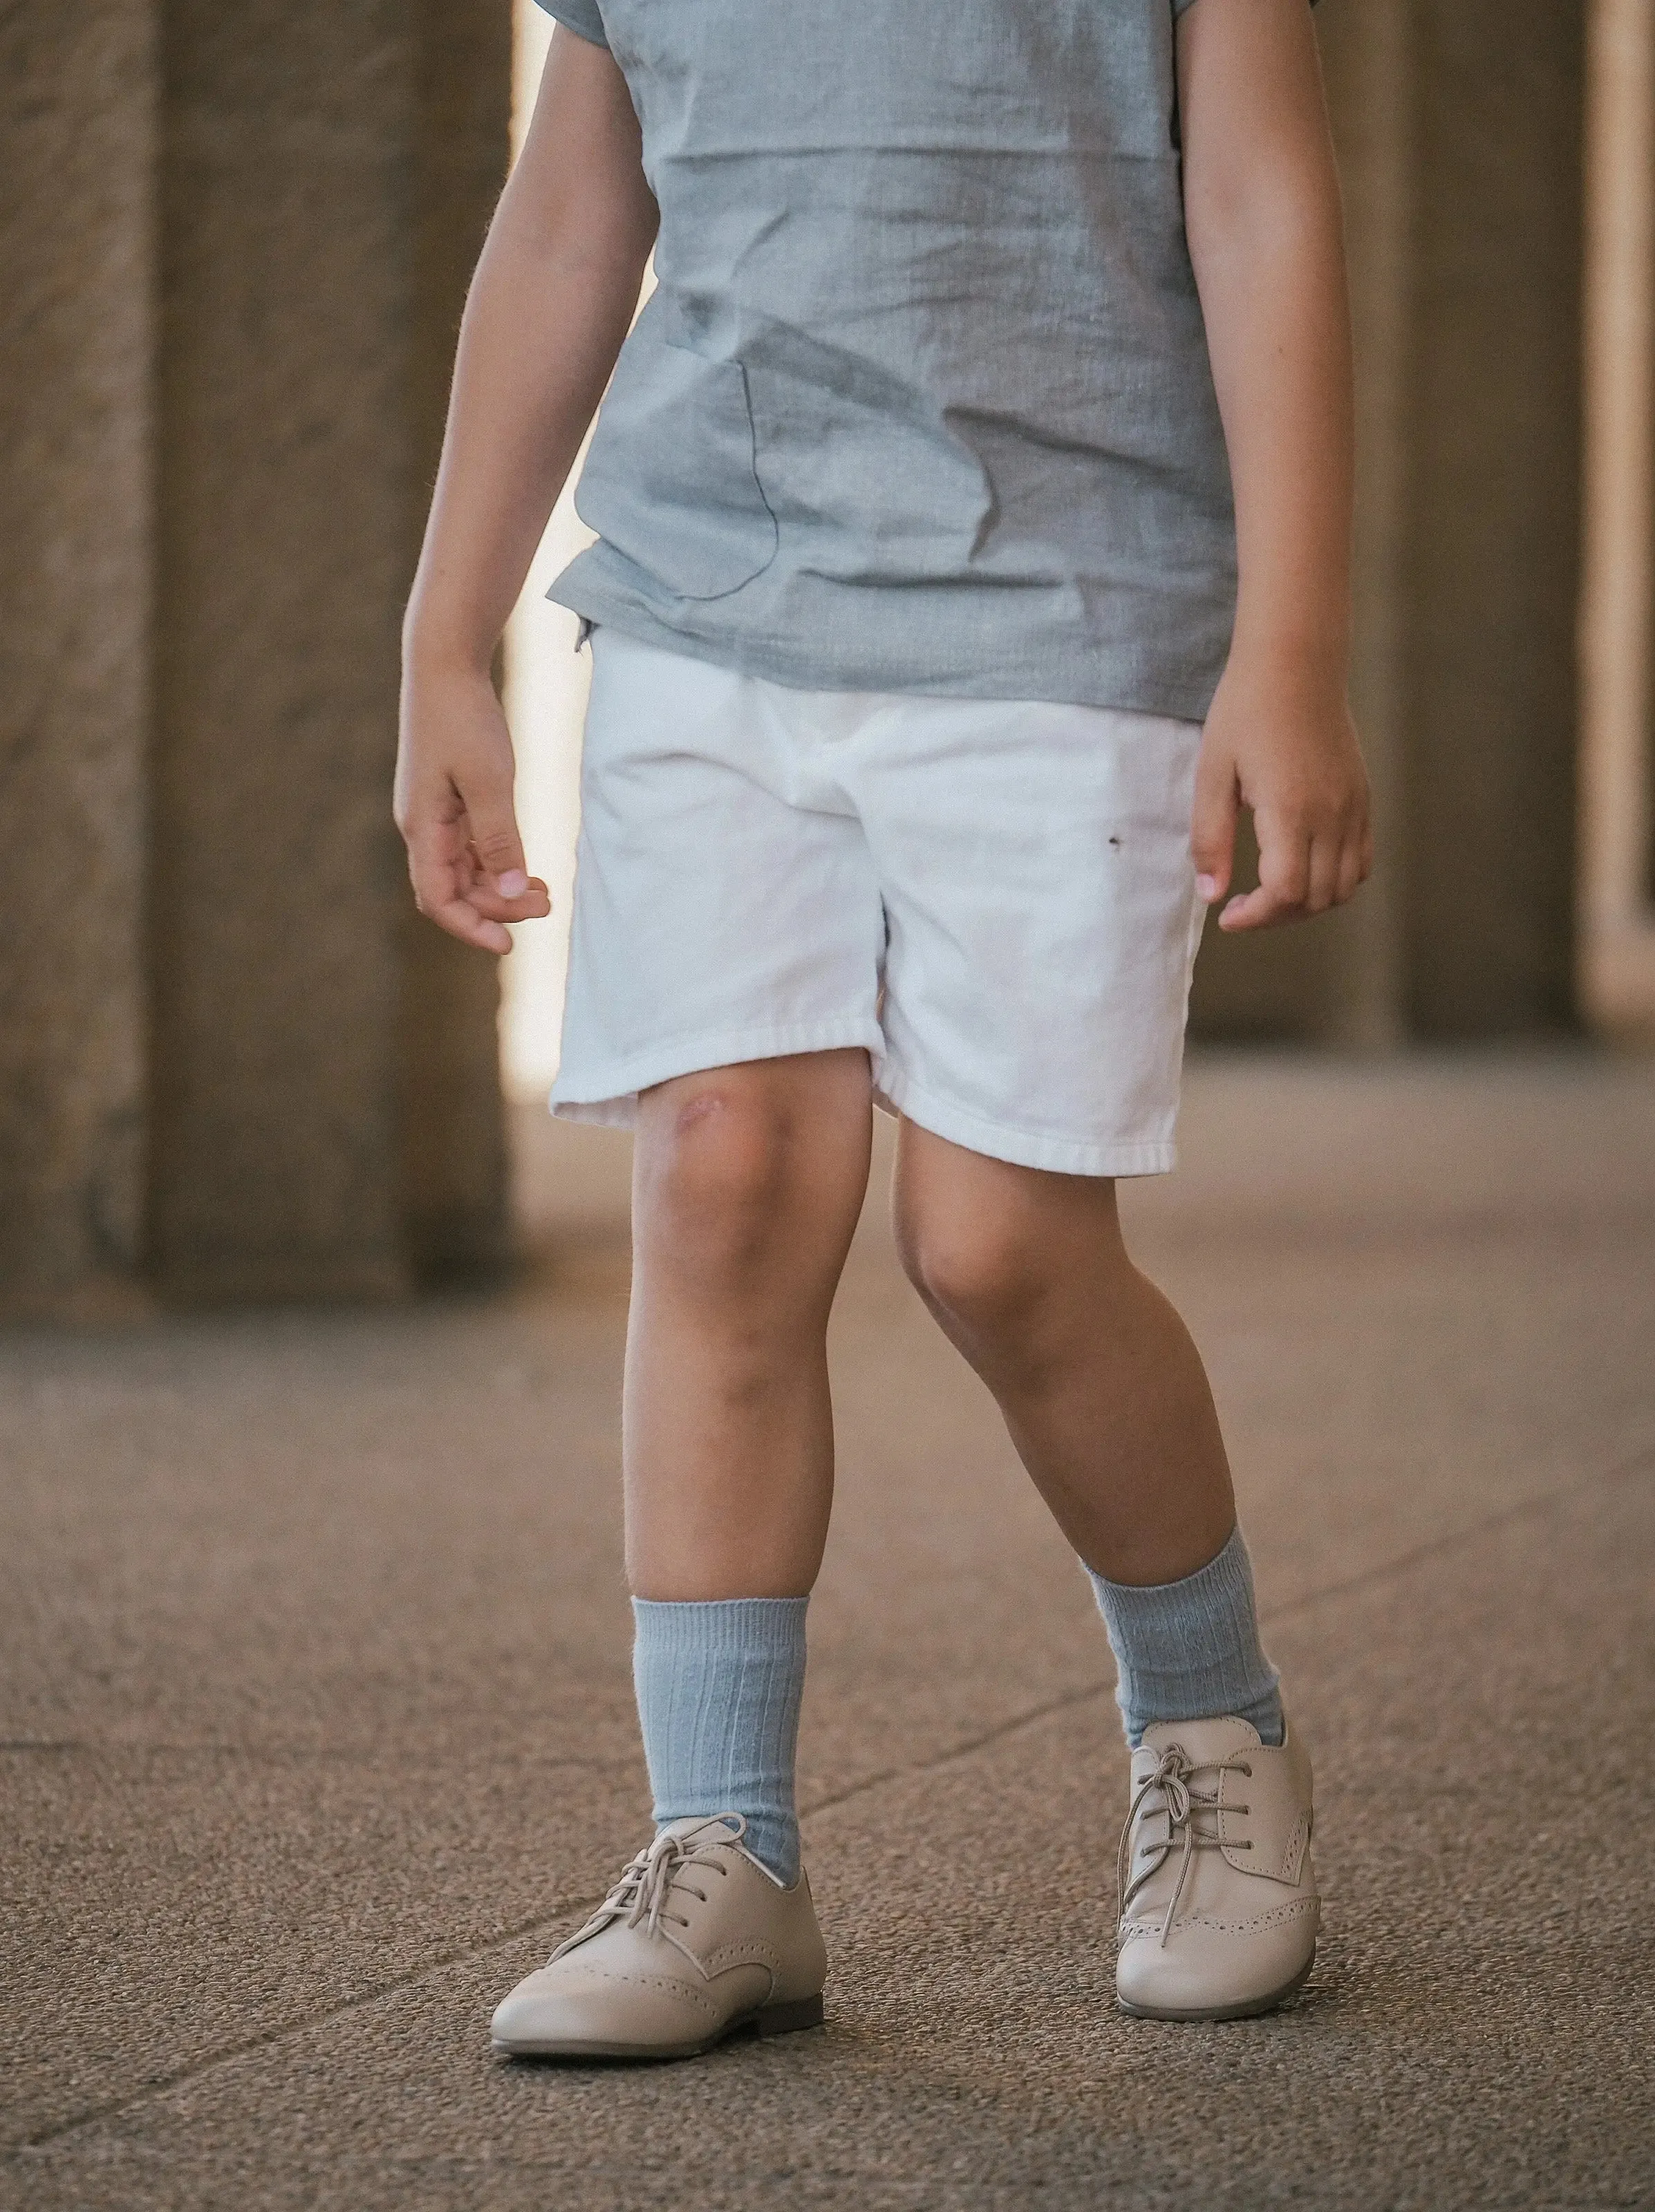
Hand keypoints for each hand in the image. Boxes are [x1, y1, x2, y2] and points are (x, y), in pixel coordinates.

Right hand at [394, 663, 550, 953]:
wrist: (445, 665)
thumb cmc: (465, 718)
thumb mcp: (490, 780)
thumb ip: (499, 838)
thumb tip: (511, 890)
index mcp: (422, 827)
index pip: (438, 900)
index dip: (472, 927)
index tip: (510, 945)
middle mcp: (421, 827)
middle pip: (454, 891)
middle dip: (497, 907)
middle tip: (547, 905)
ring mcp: (433, 814)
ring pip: (463, 872)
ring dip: (500, 887)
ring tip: (545, 892)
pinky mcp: (448, 800)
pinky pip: (468, 848)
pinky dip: (496, 863)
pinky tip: (526, 867)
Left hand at [1190, 650, 1372, 930]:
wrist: (1296, 662)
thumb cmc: (1246, 711)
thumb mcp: (1212, 774)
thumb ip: (1211, 838)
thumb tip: (1211, 894)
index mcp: (1290, 810)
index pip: (1286, 892)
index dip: (1257, 917)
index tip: (1228, 916)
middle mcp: (1331, 814)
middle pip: (1317, 898)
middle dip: (1277, 915)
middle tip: (1242, 905)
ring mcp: (1354, 807)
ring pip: (1345, 886)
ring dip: (1309, 902)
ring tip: (1272, 891)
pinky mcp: (1364, 798)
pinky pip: (1362, 859)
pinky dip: (1336, 879)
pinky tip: (1302, 866)